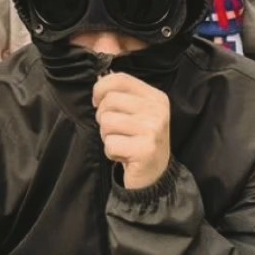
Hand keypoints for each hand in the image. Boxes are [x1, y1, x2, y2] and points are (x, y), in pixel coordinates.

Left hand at [92, 73, 170, 189]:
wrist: (154, 175)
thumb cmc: (138, 140)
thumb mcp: (136, 112)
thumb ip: (120, 95)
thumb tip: (97, 82)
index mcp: (155, 97)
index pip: (119, 79)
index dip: (100, 88)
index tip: (97, 102)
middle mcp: (158, 110)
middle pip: (109, 101)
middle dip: (103, 118)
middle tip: (116, 131)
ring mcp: (153, 129)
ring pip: (107, 122)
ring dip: (107, 136)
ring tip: (122, 143)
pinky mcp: (145, 149)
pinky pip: (110, 144)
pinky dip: (111, 152)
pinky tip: (124, 156)